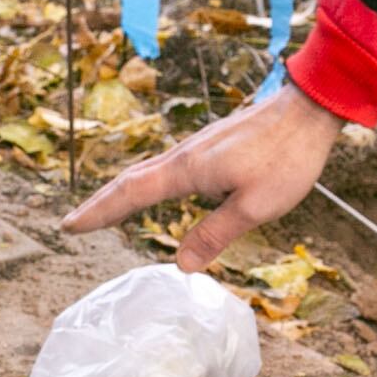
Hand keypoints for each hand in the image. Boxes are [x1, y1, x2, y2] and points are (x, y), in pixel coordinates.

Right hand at [62, 82, 344, 273]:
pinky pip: (165, 167)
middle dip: (99, 204)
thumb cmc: (286, 158)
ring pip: (147, 172)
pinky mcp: (211, 146)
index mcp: (188, 171)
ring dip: (120, 193)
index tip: (68, 227)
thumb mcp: (255, 207)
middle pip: (130, 182)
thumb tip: (180, 265)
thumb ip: (215, 234)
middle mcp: (184, 156)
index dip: (98, 213)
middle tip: (72, 223)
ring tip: (103, 212)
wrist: (309, 110)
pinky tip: (154, 191)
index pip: (130, 195)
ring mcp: (196, 148)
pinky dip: (145, 183)